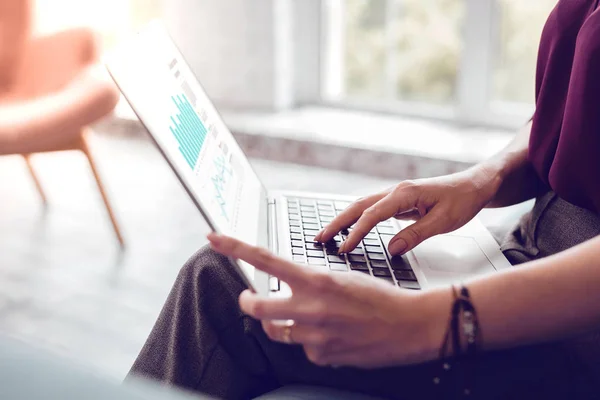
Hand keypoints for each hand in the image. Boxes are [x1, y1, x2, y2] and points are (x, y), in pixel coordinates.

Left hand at [207, 233, 445, 368]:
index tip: (214, 237)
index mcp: (315, 279)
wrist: (410, 326)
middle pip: (256, 307)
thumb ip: (311, 284)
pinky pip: (302, 348)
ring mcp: (314, 335)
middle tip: (248, 298)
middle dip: (247, 302)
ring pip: (277, 330)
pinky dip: (310, 342)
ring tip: (302, 317)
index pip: (265, 259)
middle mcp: (310, 307)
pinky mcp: (322, 356)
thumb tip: (289, 292)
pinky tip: (332, 336)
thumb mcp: (343, 277)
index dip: (235, 247)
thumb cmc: (381, 297)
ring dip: (281, 323)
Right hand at [316, 167, 500, 255]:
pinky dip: (357, 219)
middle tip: (320, 239)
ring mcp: (396, 195)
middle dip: (337, 223)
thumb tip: (392, 249)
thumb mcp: (444, 222)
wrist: (476, 184)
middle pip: (358, 206)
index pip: (372, 215)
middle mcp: (396, 191)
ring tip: (328, 236)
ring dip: (343, 220)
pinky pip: (371, 210)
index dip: (356, 232)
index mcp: (405, 193)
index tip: (344, 248)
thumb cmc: (463, 200)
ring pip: (362, 206)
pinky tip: (350, 229)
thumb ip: (416, 235)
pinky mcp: (399, 201)